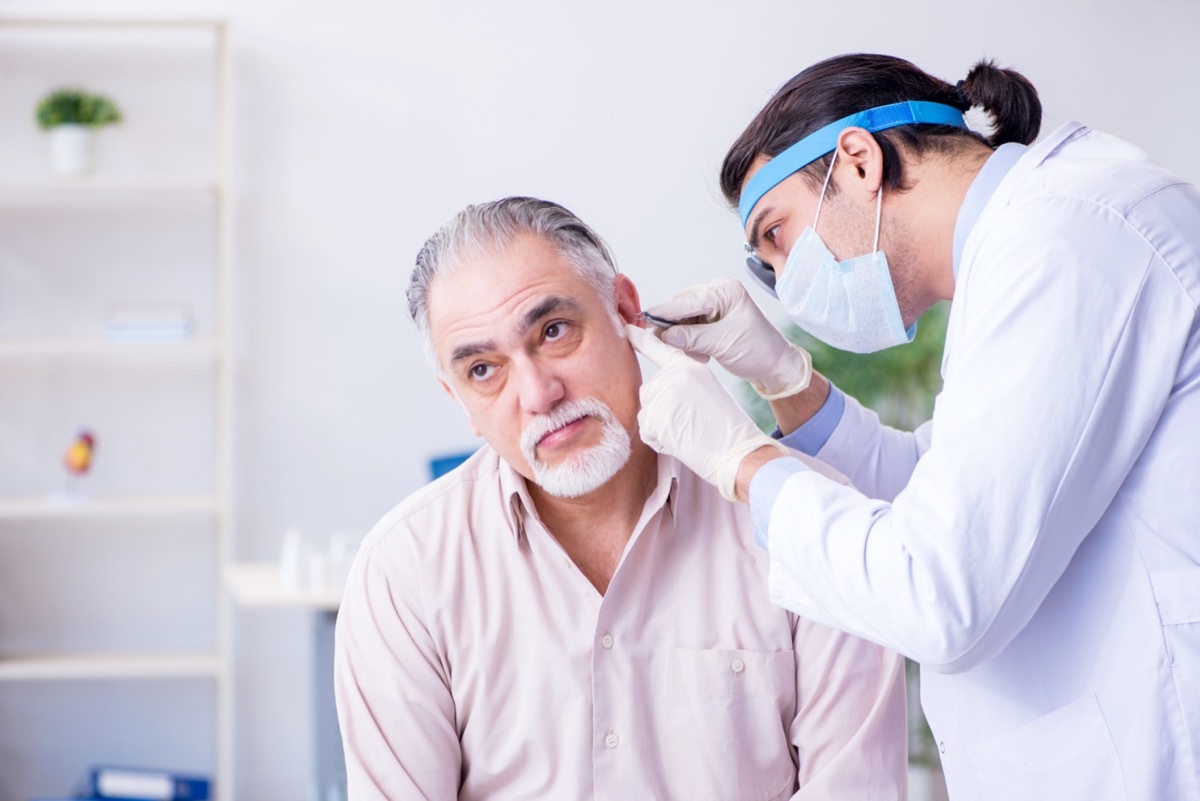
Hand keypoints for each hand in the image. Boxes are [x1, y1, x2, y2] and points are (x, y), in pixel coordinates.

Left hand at [628, 325, 788, 501]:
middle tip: (690, 423)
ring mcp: (663, 394)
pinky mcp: (655, 416)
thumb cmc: (726, 429)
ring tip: (688, 432)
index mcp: (690, 367)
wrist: (738, 450)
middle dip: (661, 410)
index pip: (661, 350)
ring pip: (646, 412)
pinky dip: (659, 441)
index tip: (627, 329)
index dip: (642, 340)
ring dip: (660, 427)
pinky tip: (682, 442)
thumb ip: (681, 385)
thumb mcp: (707, 392)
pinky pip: (646, 431)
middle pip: (649, 391)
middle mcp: (674, 375)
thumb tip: (656, 393)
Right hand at [643, 278, 810, 399]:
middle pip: (682, 307)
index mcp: (726, 291)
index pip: (689, 301)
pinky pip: (689, 328)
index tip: (645, 318)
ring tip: (696, 354)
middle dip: (674, 328)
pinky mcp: (711, 320)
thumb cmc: (759, 350)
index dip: (666, 312)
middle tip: (669, 346)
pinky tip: (700, 353)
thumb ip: (692, 338)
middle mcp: (719, 294)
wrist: (775, 366)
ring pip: (683, 320)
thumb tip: (665, 335)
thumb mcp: (723, 344)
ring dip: (682, 338)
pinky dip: (689, 342)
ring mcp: (715, 307)